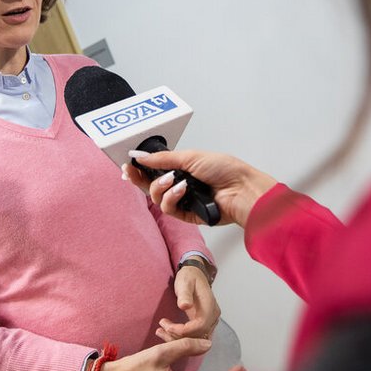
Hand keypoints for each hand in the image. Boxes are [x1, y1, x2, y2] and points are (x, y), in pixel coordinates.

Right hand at [123, 150, 276, 226]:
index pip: (155, 170)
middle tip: (131, 173)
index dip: (140, 169)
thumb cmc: (225, 169)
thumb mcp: (190, 156)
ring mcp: (183, 200)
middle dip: (140, 179)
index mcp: (182, 169)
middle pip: (151, 185)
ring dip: (160, 188)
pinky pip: (168, 209)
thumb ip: (163, 158)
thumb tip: (140, 155)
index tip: (129, 165)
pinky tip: (181, 190)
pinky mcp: (187, 215)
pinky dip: (171, 198)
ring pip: (157, 198)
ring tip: (172, 180)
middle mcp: (181, 185)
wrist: (241, 189)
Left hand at [157, 262, 220, 341]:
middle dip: (180, 336)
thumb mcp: (184, 283)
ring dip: (180, 339)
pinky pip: (195, 336)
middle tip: (162, 328)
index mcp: (210, 305)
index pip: (200, 325)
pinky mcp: (204, 323)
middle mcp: (213, 316)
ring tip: (162, 331)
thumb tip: (185, 306)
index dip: (184, 330)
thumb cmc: (189, 278)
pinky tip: (170, 332)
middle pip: (199, 335)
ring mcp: (210, 321)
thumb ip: (185, 294)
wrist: (194, 274)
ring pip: (197, 339)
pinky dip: (183, 337)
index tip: (169, 327)